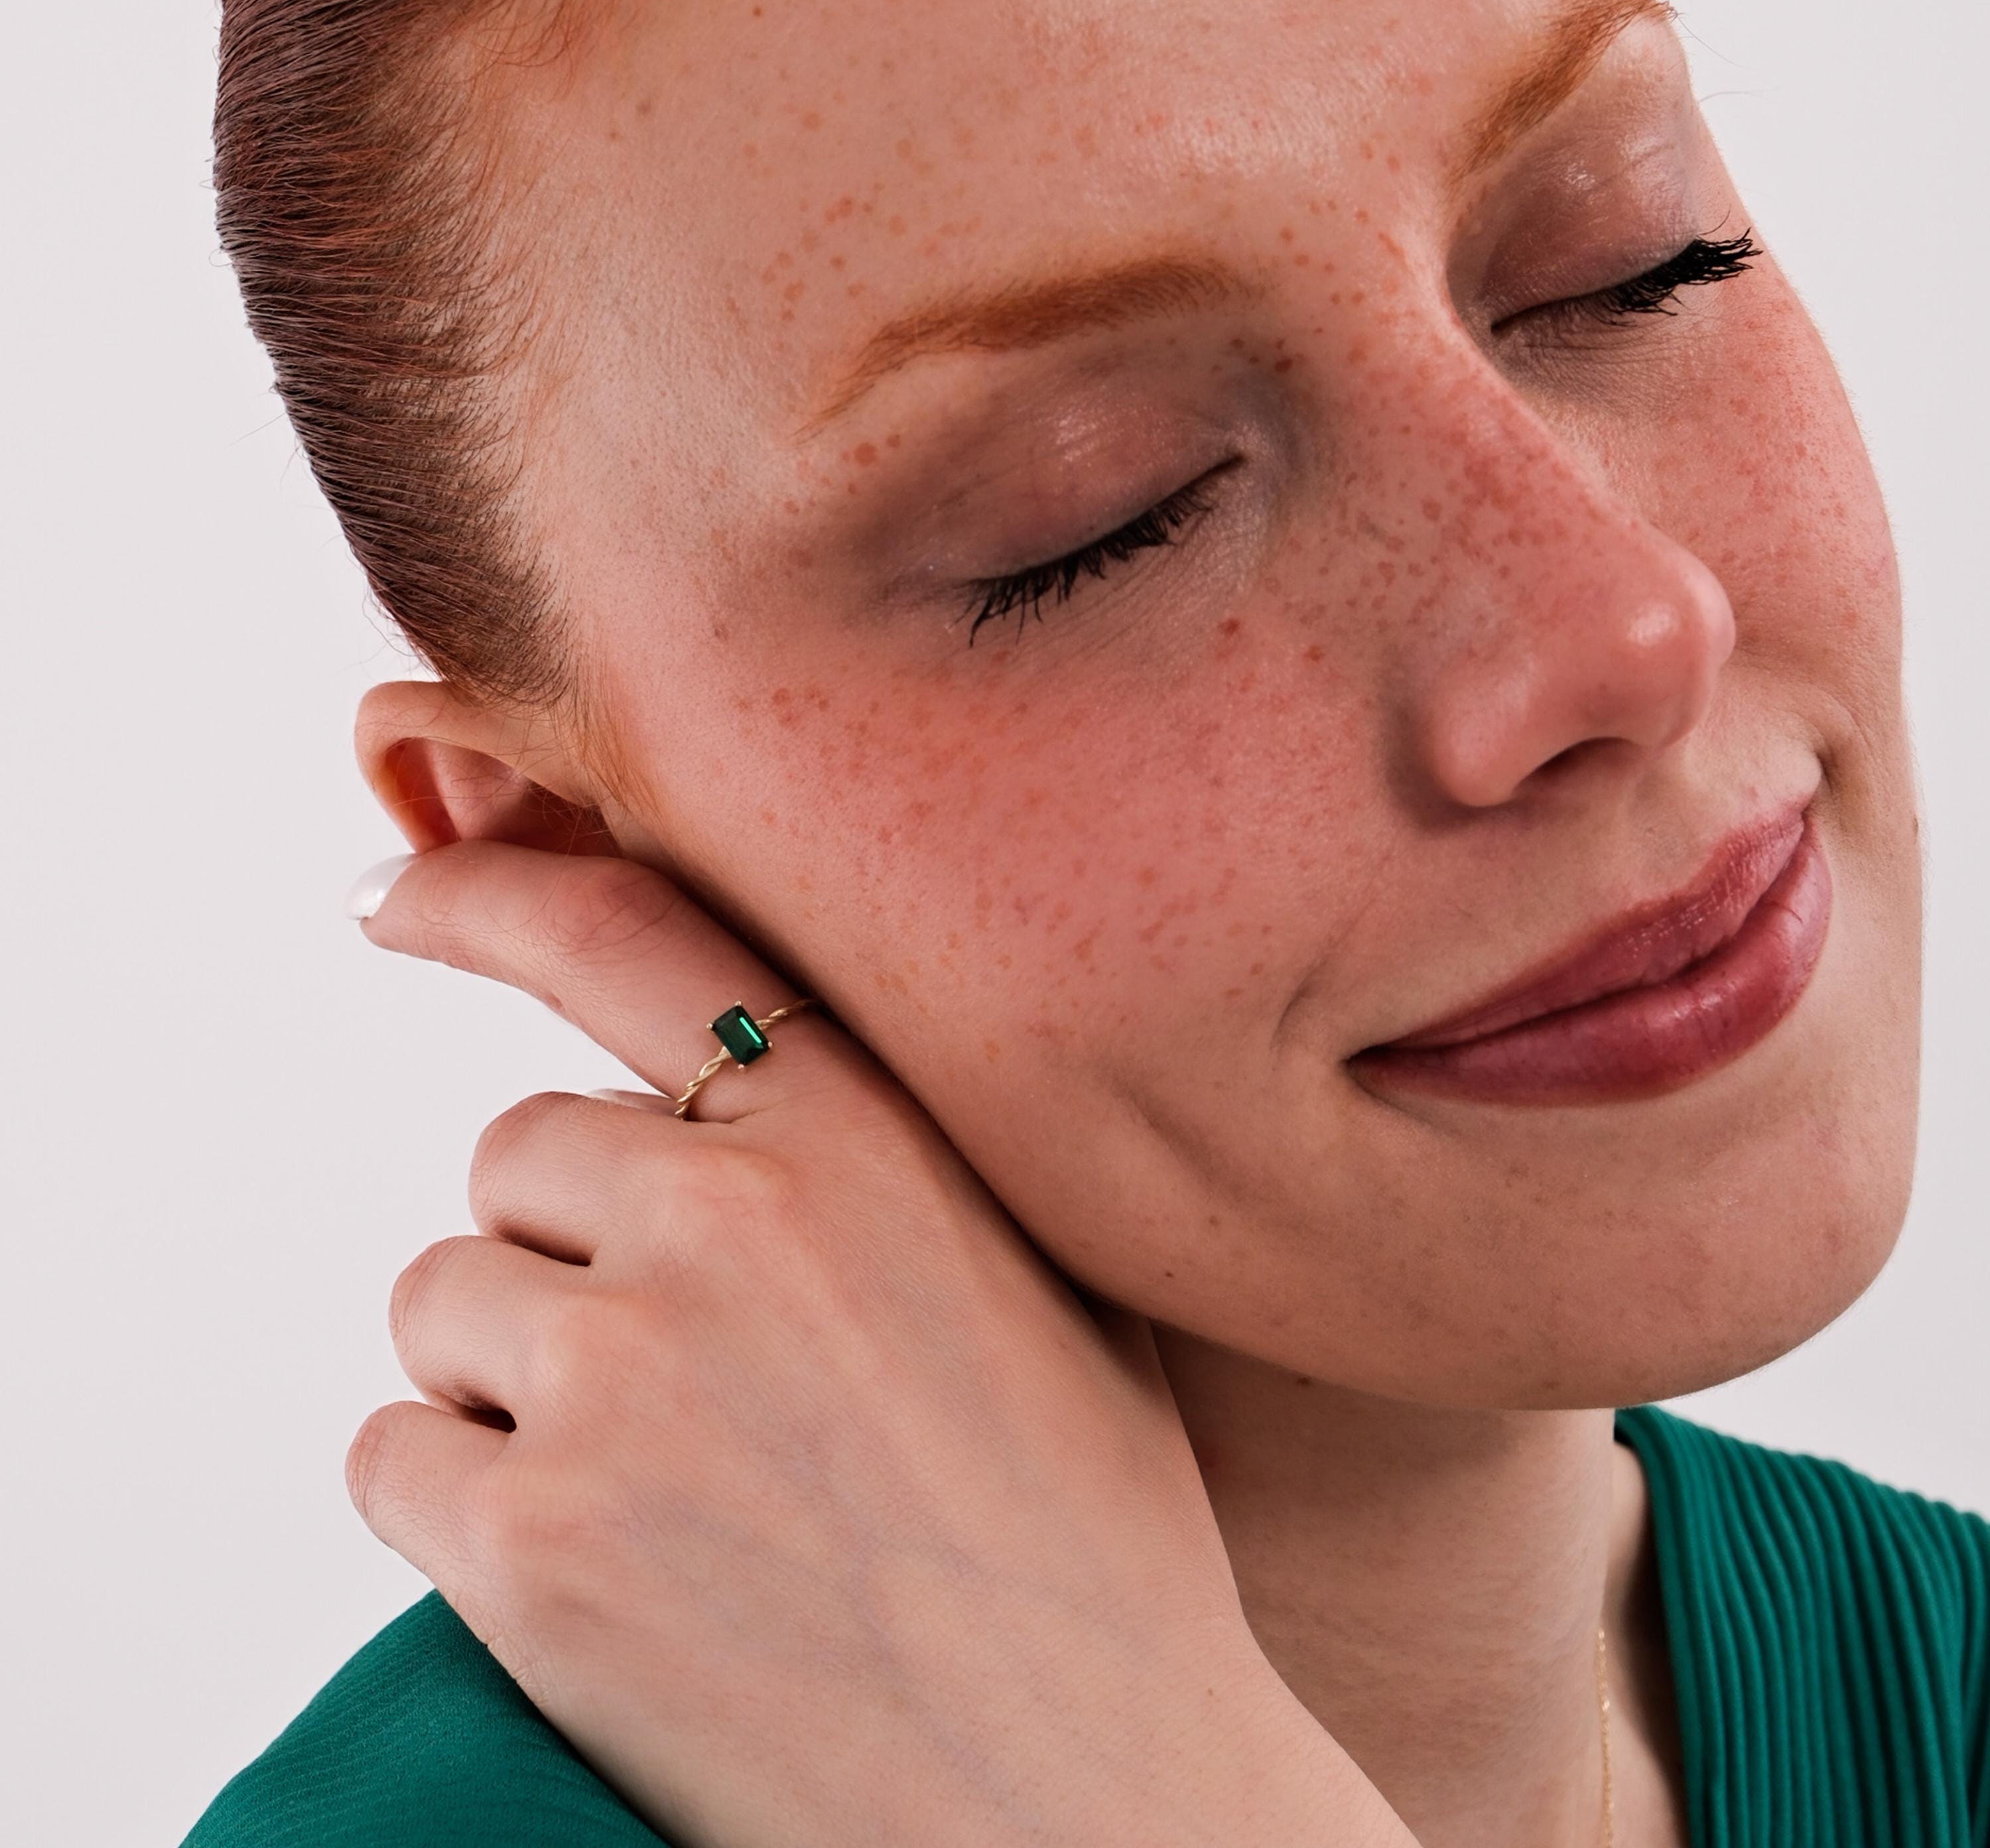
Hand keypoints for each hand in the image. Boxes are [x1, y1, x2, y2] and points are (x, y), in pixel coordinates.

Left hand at [347, 840, 1414, 1847]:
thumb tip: (742, 1098)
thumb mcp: (1048, 1283)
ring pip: (443, 1299)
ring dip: (507, 1376)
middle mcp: (734, 1223)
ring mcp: (622, 1379)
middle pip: (516, 1156)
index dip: (490, 896)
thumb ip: (895, 1155)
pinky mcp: (530, 1546)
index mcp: (869, 1138)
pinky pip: (392, 1453)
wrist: (1081, 1796)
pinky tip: (590, 1572)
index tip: (396, 897)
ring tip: (651, 1488)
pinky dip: (455, 1501)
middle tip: (674, 1379)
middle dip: (564, 1249)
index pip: (630, 940)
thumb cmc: (1082, 1549)